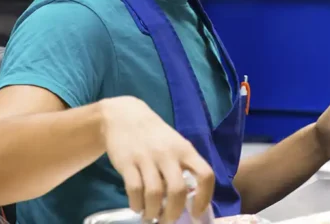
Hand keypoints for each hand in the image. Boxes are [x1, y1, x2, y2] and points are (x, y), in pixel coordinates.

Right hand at [99, 96, 214, 222]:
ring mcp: (147, 158)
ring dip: (153, 212)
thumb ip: (184, 167)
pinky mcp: (127, 162)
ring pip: (154, 194)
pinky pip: (134, 189)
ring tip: (151, 217)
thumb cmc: (155, 136)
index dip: (204, 197)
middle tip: (168, 221)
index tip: (197, 212)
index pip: (205, 174)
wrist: (124, 116)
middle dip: (173, 212)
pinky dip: (137, 204)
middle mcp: (169, 154)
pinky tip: (138, 207)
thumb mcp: (176, 145)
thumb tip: (192, 199)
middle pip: (178, 190)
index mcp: (186, 150)